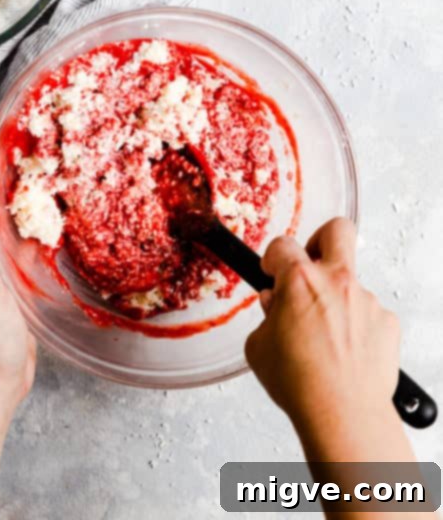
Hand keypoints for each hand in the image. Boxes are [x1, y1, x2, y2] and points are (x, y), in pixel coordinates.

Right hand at [245, 218, 400, 439]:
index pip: (282, 245)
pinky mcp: (386, 322)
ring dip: (338, 301)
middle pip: (336, 231)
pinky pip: (369, 314)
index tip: (272, 270)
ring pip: (351, 284)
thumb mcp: (259, 347)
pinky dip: (357, 327)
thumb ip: (267, 318)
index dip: (272, 257)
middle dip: (320, 239)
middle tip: (311, 262)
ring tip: (326, 337)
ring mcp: (366, 300)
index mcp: (299, 280)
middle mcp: (336, 282)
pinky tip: (346, 352)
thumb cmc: (300, 383)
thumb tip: (275, 308)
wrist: (342, 414)